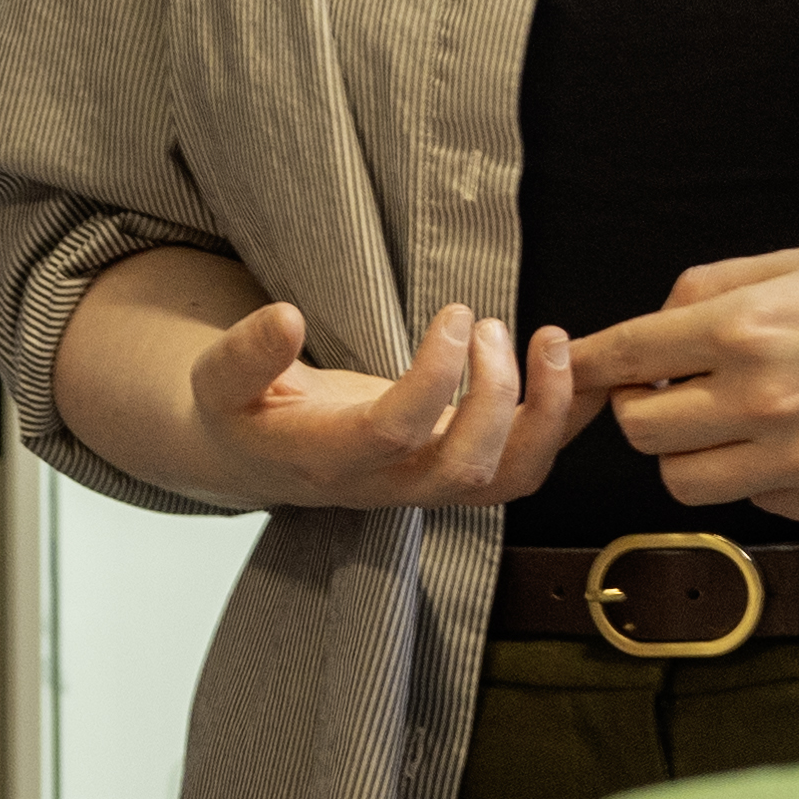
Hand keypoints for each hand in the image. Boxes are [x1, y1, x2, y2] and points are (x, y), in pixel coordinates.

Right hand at [160, 298, 582, 513]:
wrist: (262, 457)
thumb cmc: (245, 412)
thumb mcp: (218, 381)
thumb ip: (243, 354)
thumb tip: (284, 317)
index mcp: (328, 460)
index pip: (395, 433)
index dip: (434, 378)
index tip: (453, 314)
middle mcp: (386, 485)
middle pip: (466, 469)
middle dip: (495, 394)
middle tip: (489, 323)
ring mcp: (428, 483)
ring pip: (509, 480)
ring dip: (548, 415)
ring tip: (552, 341)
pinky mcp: (457, 468)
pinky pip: (526, 463)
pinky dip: (565, 420)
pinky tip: (580, 369)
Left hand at [576, 233, 798, 529]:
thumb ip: (711, 291)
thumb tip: (649, 328)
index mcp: (748, 328)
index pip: (625, 356)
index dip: (591, 362)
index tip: (579, 366)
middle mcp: (766, 400)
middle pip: (641, 431)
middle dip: (644, 407)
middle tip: (676, 385)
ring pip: (684, 483)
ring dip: (690, 452)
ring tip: (730, 417)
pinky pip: (754, 503)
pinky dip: (756, 476)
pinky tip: (797, 437)